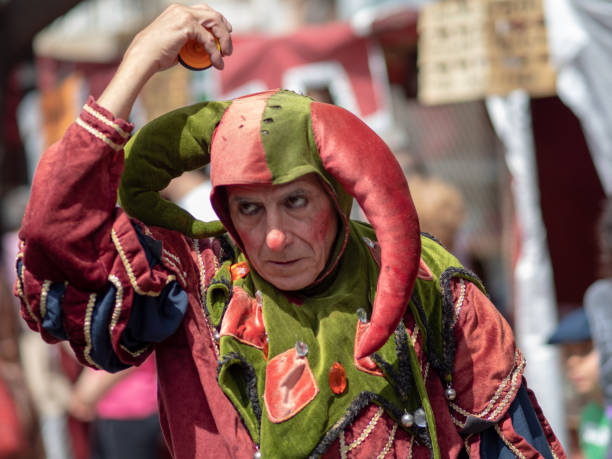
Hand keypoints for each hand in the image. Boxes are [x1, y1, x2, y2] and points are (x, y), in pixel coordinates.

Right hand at [98, 3, 231, 118]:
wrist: (143, 57)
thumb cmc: (156, 55)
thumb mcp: (176, 43)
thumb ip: (189, 42)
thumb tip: (202, 50)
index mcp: (177, 11)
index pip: (204, 10)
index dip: (218, 20)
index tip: (226, 32)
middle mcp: (181, 10)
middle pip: (213, 14)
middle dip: (225, 30)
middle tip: (228, 47)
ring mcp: (184, 16)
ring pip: (215, 23)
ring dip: (224, 40)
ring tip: (226, 55)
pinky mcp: (187, 26)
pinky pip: (208, 40)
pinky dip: (216, 52)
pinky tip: (217, 62)